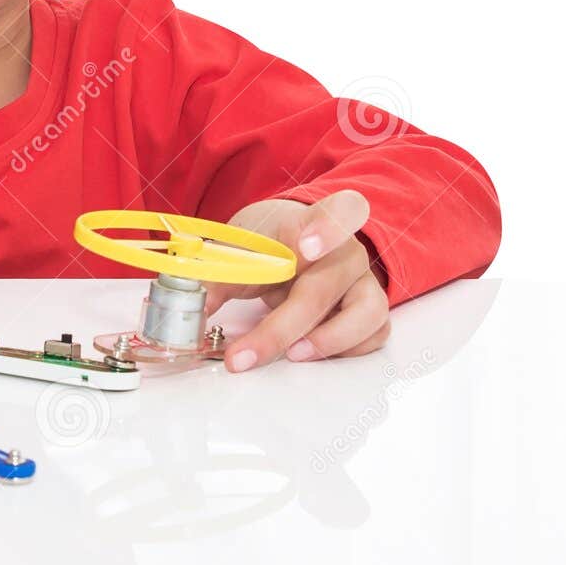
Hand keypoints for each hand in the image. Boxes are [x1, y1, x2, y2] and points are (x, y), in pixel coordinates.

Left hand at [205, 189, 389, 370]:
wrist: (295, 239)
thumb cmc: (268, 240)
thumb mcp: (238, 246)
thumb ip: (216, 274)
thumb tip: (192, 306)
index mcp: (313, 222)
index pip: (342, 210)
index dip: (328, 228)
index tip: (304, 248)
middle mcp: (346, 251)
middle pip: (324, 286)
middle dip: (282, 327)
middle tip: (244, 353)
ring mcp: (362, 281)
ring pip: (366, 314)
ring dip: (328, 340)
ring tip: (293, 354)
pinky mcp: (369, 308)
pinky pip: (373, 334)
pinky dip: (345, 350)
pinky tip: (310, 353)